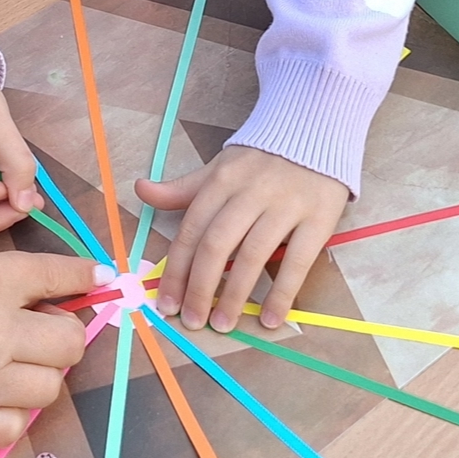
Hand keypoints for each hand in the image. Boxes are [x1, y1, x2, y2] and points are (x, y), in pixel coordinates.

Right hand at [0, 247, 109, 447]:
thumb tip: (40, 290)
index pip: (56, 276)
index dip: (83, 276)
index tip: (98, 278)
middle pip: (70, 342)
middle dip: (64, 334)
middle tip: (43, 330)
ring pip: (49, 388)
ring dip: (38, 375)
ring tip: (13, 366)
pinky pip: (16, 427)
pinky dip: (12, 414)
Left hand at [139, 146, 346, 330]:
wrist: (314, 133)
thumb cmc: (259, 161)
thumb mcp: (218, 169)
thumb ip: (182, 189)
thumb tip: (140, 190)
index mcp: (220, 181)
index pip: (191, 230)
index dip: (176, 270)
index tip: (166, 303)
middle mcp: (249, 193)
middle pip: (217, 245)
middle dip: (199, 288)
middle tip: (192, 321)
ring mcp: (285, 206)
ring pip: (253, 256)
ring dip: (235, 296)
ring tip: (223, 324)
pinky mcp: (318, 218)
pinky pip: (298, 262)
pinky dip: (282, 293)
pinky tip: (270, 319)